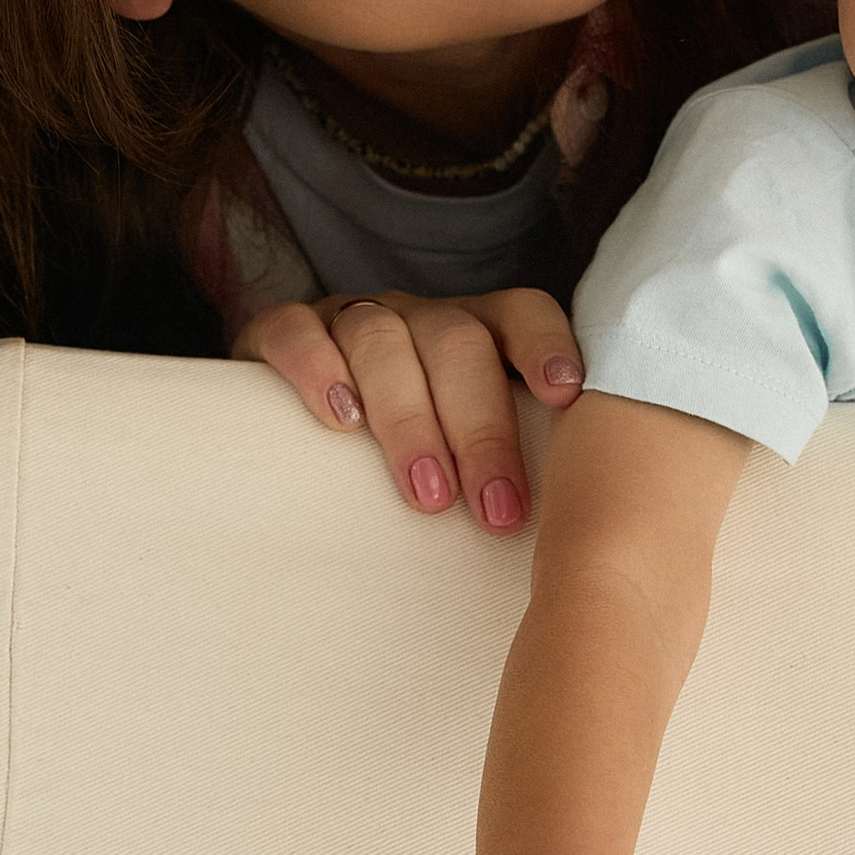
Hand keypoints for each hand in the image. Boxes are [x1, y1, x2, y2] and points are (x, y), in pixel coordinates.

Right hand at [234, 286, 581, 528]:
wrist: (292, 429)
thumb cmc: (416, 452)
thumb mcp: (468, 452)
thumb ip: (515, 471)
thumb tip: (573, 542)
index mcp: (477, 332)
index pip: (522, 313)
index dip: (545, 345)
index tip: (564, 396)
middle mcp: (418, 319)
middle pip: (457, 344)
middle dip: (481, 430)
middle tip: (496, 512)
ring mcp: (350, 319)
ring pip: (382, 339)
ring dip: (409, 419)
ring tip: (427, 493)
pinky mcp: (281, 330)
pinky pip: (296, 330)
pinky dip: (317, 369)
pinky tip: (338, 420)